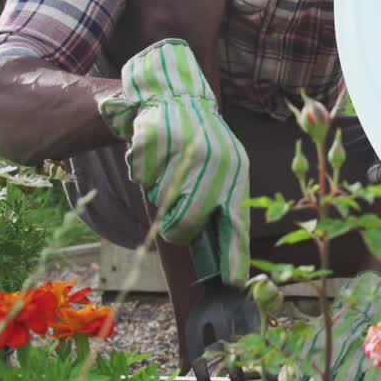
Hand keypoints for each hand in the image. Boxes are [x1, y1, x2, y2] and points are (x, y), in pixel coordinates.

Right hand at [98, 39, 250, 286]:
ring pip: (162, 200)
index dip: (235, 254)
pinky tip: (155, 152)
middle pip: (190, 221)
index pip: (237, 221)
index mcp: (236, 171)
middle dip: (178, 229)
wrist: (174, 96)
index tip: (234, 283)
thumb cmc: (200, 143)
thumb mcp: (222, 167)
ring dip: (160, 192)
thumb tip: (218, 253)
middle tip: (172, 225)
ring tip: (169, 167)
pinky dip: (143, 171)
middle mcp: (214, 161)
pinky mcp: (154, 140)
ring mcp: (182, 150)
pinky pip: (142, 177)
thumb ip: (221, 202)